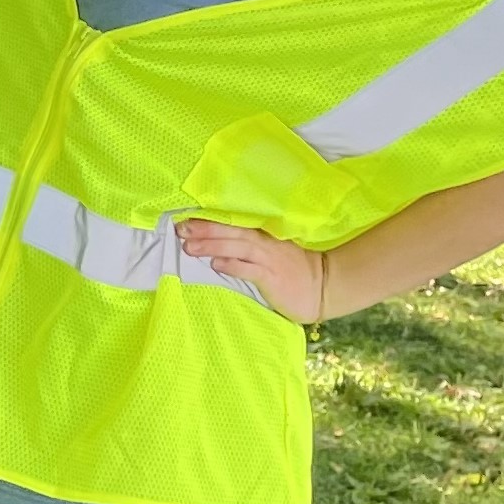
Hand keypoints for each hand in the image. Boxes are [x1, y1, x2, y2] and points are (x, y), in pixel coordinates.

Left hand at [180, 219, 328, 323]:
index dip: (209, 220)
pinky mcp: (271, 277)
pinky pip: (249, 270)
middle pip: (232, 231)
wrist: (322, 286)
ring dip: (213, 245)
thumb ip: (244, 248)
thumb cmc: (291, 271)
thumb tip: (212, 247)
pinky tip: (217, 264)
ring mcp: (268, 259)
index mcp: (262, 235)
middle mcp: (264, 243)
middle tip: (181, 228)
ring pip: (237, 248)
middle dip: (205, 229)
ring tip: (190, 246)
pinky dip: (233, 266)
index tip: (185, 218)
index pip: (233, 224)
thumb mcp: (268, 254)